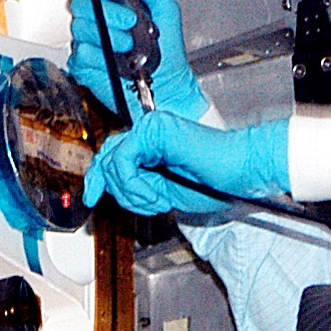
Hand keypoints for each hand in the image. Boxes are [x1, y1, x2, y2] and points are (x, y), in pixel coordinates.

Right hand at [67, 0, 199, 116]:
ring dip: (109, 35)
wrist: (166, 83)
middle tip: (129, 21)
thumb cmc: (166, 48)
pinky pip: (82, 51)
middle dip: (107, 10)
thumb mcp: (165, 5)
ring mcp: (88, 39)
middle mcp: (96, 17)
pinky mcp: (83, 62)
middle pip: (79, 0)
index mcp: (111, 0)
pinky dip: (102, 56)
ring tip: (129, 44)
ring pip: (80, 25)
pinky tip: (117, 60)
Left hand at [87, 113, 286, 216]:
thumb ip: (139, 185)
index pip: (114, 155)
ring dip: (131, 193)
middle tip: (102, 200)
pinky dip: (135, 185)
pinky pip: (125, 159)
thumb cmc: (214, 184)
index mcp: (153, 144)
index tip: (92, 197)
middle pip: (107, 154)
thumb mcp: (164, 192)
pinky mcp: (155, 129)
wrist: (239, 174)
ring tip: (156, 202)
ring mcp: (152, 127)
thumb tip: (112, 189)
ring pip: (114, 161)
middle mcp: (150, 131)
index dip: (98, 177)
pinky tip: (156, 196)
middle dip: (105, 184)